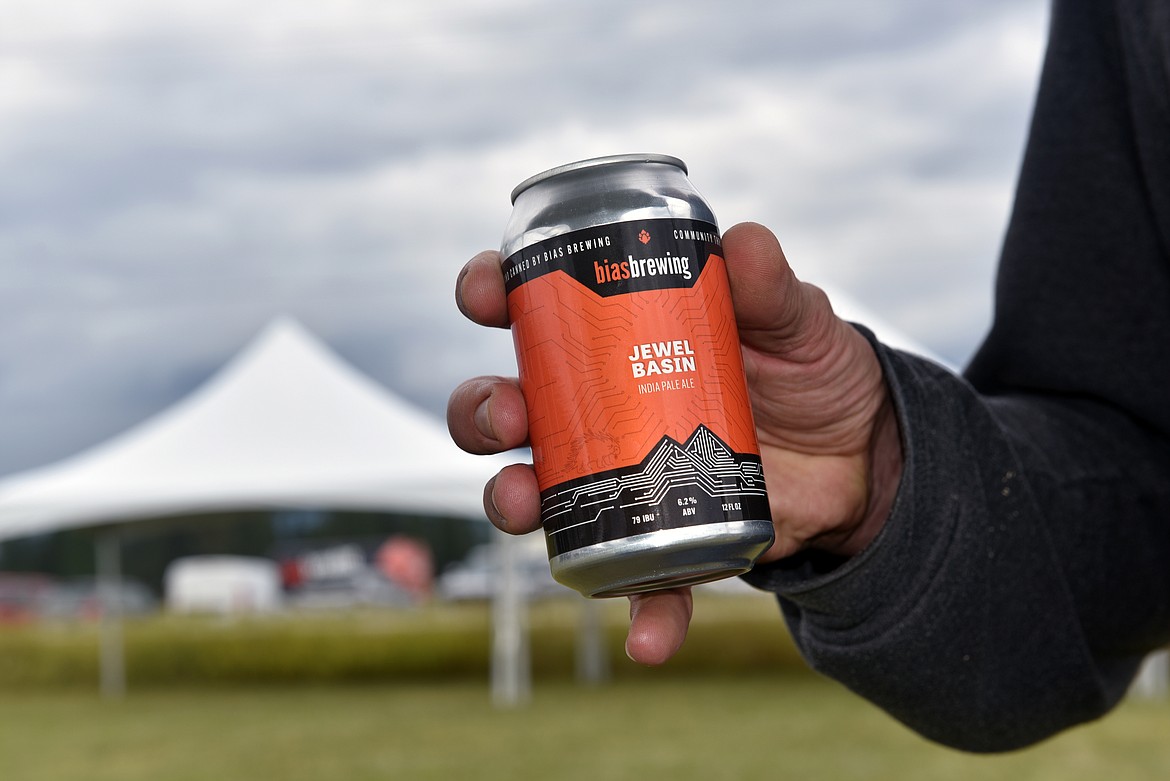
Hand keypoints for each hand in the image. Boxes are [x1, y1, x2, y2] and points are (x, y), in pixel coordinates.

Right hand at [447, 222, 901, 663]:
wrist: (867, 460)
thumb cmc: (814, 371)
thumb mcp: (799, 323)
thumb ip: (772, 288)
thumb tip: (741, 241)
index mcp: (617, 338)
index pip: (536, 310)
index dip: (493, 295)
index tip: (486, 293)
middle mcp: (600, 409)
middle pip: (509, 407)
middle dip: (484, 411)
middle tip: (510, 414)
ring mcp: (619, 478)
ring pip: (537, 492)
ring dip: (512, 500)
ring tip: (526, 505)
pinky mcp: (660, 538)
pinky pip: (632, 582)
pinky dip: (636, 612)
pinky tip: (649, 639)